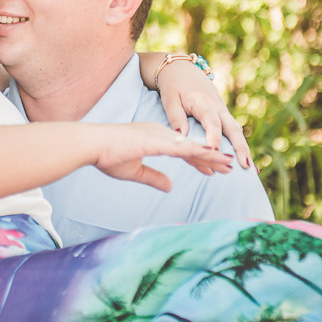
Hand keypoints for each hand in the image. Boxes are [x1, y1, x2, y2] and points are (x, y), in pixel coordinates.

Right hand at [93, 124, 233, 191]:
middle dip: (211, 158)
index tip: (213, 169)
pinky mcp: (158, 141)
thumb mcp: (134, 171)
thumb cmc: (107, 156)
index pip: (182, 151)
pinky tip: (213, 157)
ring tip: (229, 164)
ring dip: (212, 156)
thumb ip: (154, 178)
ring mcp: (160, 136)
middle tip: (229, 166)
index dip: (199, 160)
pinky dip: (200, 153)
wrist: (93, 144)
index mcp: (154, 138)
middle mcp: (161, 134)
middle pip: (191, 148)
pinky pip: (183, 148)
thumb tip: (171, 187)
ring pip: (192, 147)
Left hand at [157, 60, 252, 168]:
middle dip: (240, 148)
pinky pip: (233, 131)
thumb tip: (183, 137)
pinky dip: (239, 145)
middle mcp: (218, 107)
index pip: (212, 122)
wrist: (182, 69)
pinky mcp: (223, 115)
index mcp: (204, 103)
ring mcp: (223, 111)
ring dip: (244, 149)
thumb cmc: (174, 86)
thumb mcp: (170, 100)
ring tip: (251, 169)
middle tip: (245, 166)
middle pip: (233, 129)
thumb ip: (176, 118)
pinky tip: (245, 161)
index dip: (214, 138)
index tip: (214, 153)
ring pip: (236, 131)